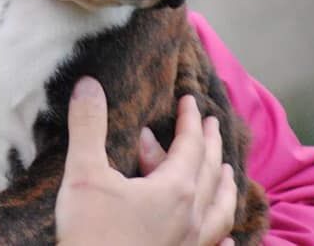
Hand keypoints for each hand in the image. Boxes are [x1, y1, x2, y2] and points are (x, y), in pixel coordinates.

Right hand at [55, 77, 236, 245]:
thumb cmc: (91, 236)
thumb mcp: (84, 175)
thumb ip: (89, 127)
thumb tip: (88, 84)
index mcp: (175, 190)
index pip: (192, 145)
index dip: (191, 120)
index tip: (190, 101)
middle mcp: (193, 218)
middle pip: (211, 173)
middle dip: (212, 145)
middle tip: (213, 125)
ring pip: (221, 211)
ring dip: (225, 187)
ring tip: (229, 174)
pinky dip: (221, 236)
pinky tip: (223, 239)